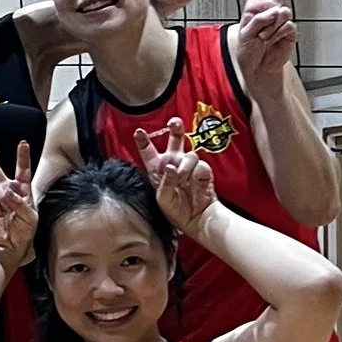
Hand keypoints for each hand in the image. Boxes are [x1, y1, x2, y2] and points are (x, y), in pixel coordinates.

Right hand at [0, 139, 35, 270]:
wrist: (8, 248)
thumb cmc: (23, 234)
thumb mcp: (30, 217)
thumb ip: (19, 201)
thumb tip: (5, 190)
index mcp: (22, 192)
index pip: (23, 171)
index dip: (23, 157)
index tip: (23, 144)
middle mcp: (7, 193)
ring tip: (2, 206)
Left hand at [143, 115, 218, 232]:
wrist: (195, 219)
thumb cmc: (175, 210)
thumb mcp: (163, 199)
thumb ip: (166, 182)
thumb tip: (170, 167)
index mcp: (158, 169)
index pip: (148, 152)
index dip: (143, 141)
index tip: (138, 131)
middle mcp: (174, 163)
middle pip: (175, 139)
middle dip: (176, 128)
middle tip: (174, 122)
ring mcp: (189, 166)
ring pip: (189, 154)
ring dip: (185, 166)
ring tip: (183, 180)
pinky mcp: (203, 171)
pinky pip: (201, 165)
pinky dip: (196, 174)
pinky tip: (194, 184)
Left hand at [237, 0, 306, 85]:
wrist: (259, 69)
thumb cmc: (248, 52)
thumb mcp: (245, 32)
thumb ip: (258, 18)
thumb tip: (277, 11)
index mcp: (254, 8)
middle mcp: (270, 10)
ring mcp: (282, 19)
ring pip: (281, 11)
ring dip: (270, 26)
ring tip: (264, 37)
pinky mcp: (290, 30)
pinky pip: (286, 25)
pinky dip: (276, 34)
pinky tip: (272, 41)